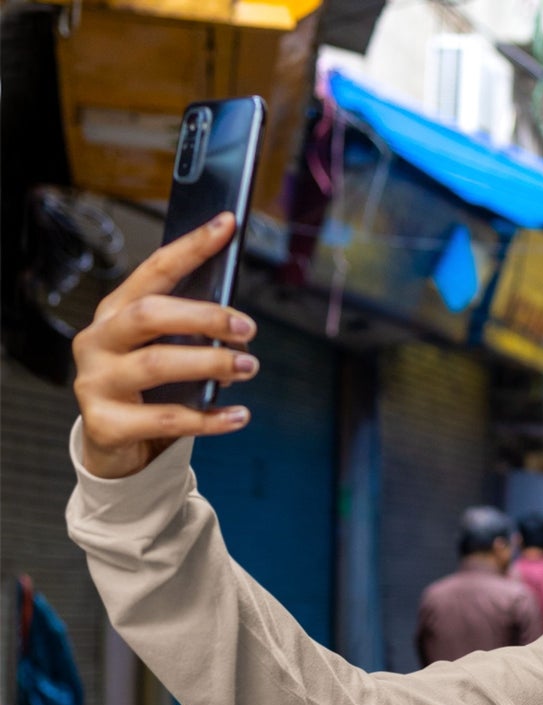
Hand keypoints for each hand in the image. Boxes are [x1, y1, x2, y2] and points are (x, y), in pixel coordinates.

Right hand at [72, 212, 256, 477]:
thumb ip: (192, 336)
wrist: (115, 445)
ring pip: (156, 365)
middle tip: (247, 327)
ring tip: (249, 367)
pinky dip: (209, 419)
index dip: (191, 247)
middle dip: (203, 316)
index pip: (155, 270)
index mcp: (116, 313)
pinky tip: (239, 416)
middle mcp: (99, 340)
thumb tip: (239, 331)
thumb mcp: (168, 354)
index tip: (226, 225)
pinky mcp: (106, 423)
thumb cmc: (148, 391)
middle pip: (150, 314)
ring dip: (210, 364)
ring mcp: (96, 381)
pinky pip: (165, 420)